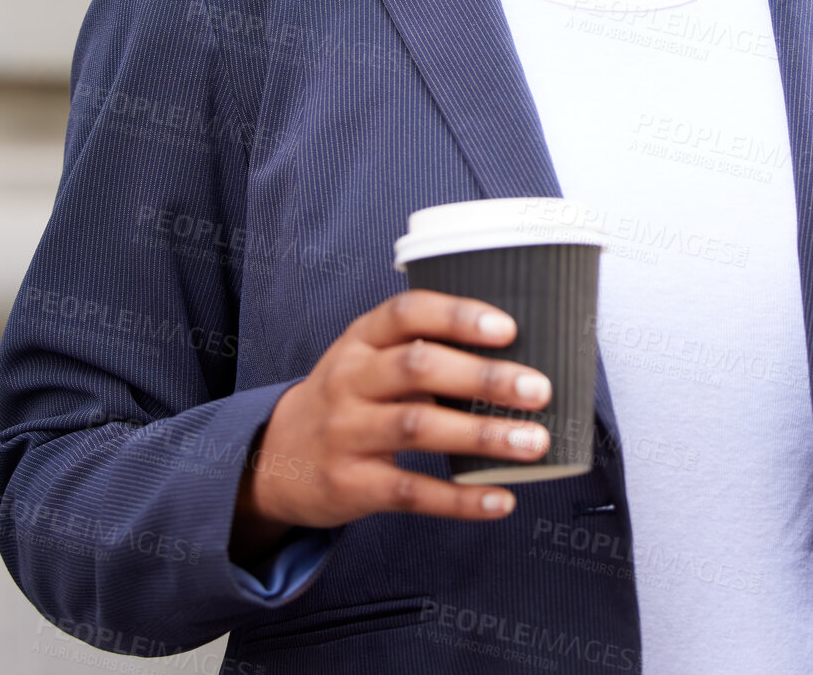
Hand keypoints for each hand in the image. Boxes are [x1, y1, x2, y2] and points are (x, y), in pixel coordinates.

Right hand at [229, 291, 552, 564]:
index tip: (507, 328)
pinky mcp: (350, 485)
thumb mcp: (366, 358)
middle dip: (483, 377)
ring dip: (482, 436)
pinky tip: (499, 499)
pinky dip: (459, 499)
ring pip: (418, 428)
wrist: (275, 459)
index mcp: (360, 339)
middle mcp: (349, 380)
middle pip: (418, 368)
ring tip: (533, 442)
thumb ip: (421, 349)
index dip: (458, 316)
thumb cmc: (346, 398)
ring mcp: (346, 433)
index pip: (407, 312)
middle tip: (537, 388)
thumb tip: (511, 356)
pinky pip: (410, 493)